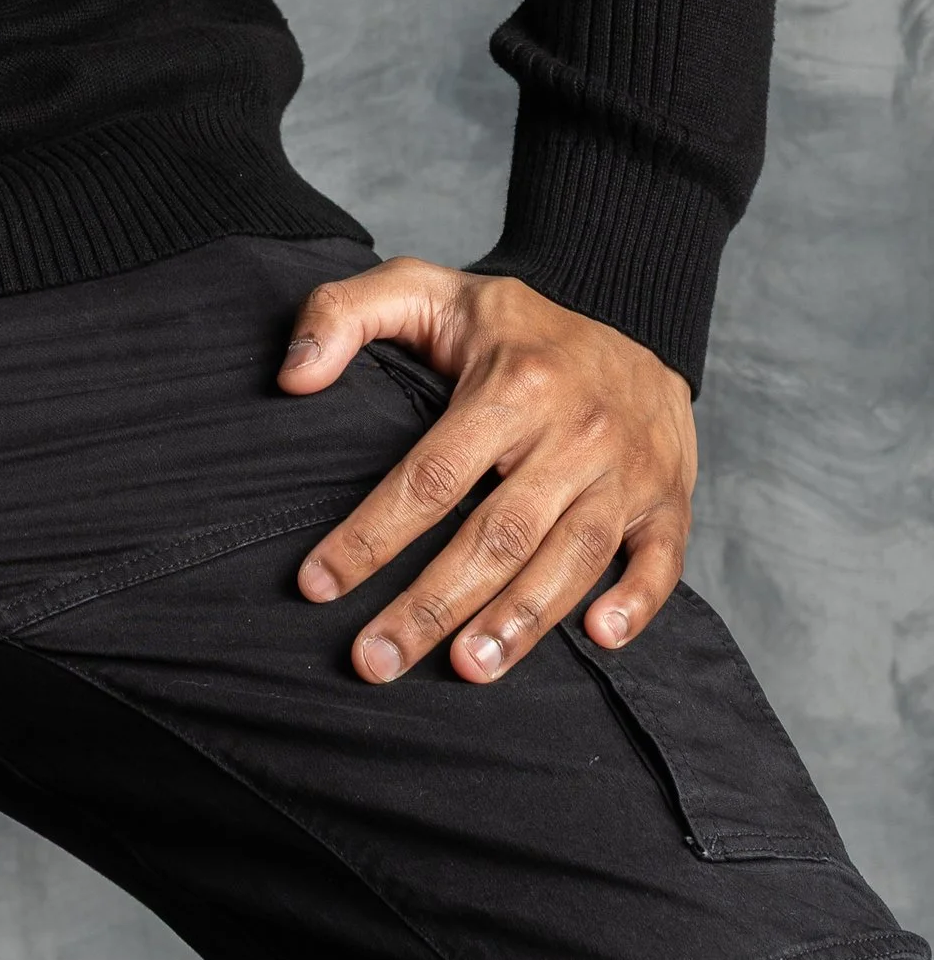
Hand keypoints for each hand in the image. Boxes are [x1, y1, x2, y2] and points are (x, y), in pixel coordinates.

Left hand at [278, 259, 697, 688]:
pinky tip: (599, 640)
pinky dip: (636, 602)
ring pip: (572, 558)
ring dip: (520, 622)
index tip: (317, 584)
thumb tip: (292, 381)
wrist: (630, 311)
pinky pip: (661, 560)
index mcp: (513, 384)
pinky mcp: (668, 499)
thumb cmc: (507, 323)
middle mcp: (574, 431)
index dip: (370, 536)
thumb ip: (341, 314)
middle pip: (496, 535)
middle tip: (374, 662)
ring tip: (465, 671)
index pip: (430, 475)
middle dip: (431, 606)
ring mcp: (627, 470)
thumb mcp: (421, 288)